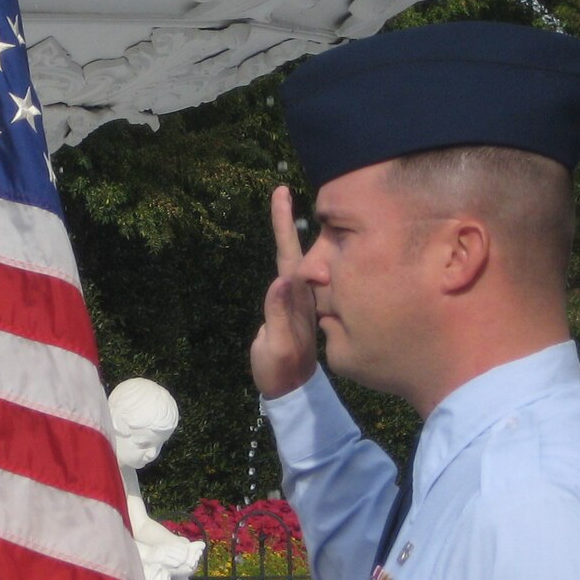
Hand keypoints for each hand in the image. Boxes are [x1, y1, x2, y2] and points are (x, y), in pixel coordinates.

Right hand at [249, 186, 317, 399]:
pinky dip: (285, 254)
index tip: (281, 193)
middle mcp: (300, 294)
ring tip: (282, 209)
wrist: (291, 387)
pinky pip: (289, 274)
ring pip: (293, 260)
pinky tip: (284, 248)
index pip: (290, 254)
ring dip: (286, 235)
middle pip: (293, 251)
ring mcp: (296, 300)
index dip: (285, 225)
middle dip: (286, 221)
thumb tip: (280, 279)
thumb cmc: (282, 369)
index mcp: (298, 297)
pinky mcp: (290, 307)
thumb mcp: (278, 345)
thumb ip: (280, 315)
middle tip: (280, 191)